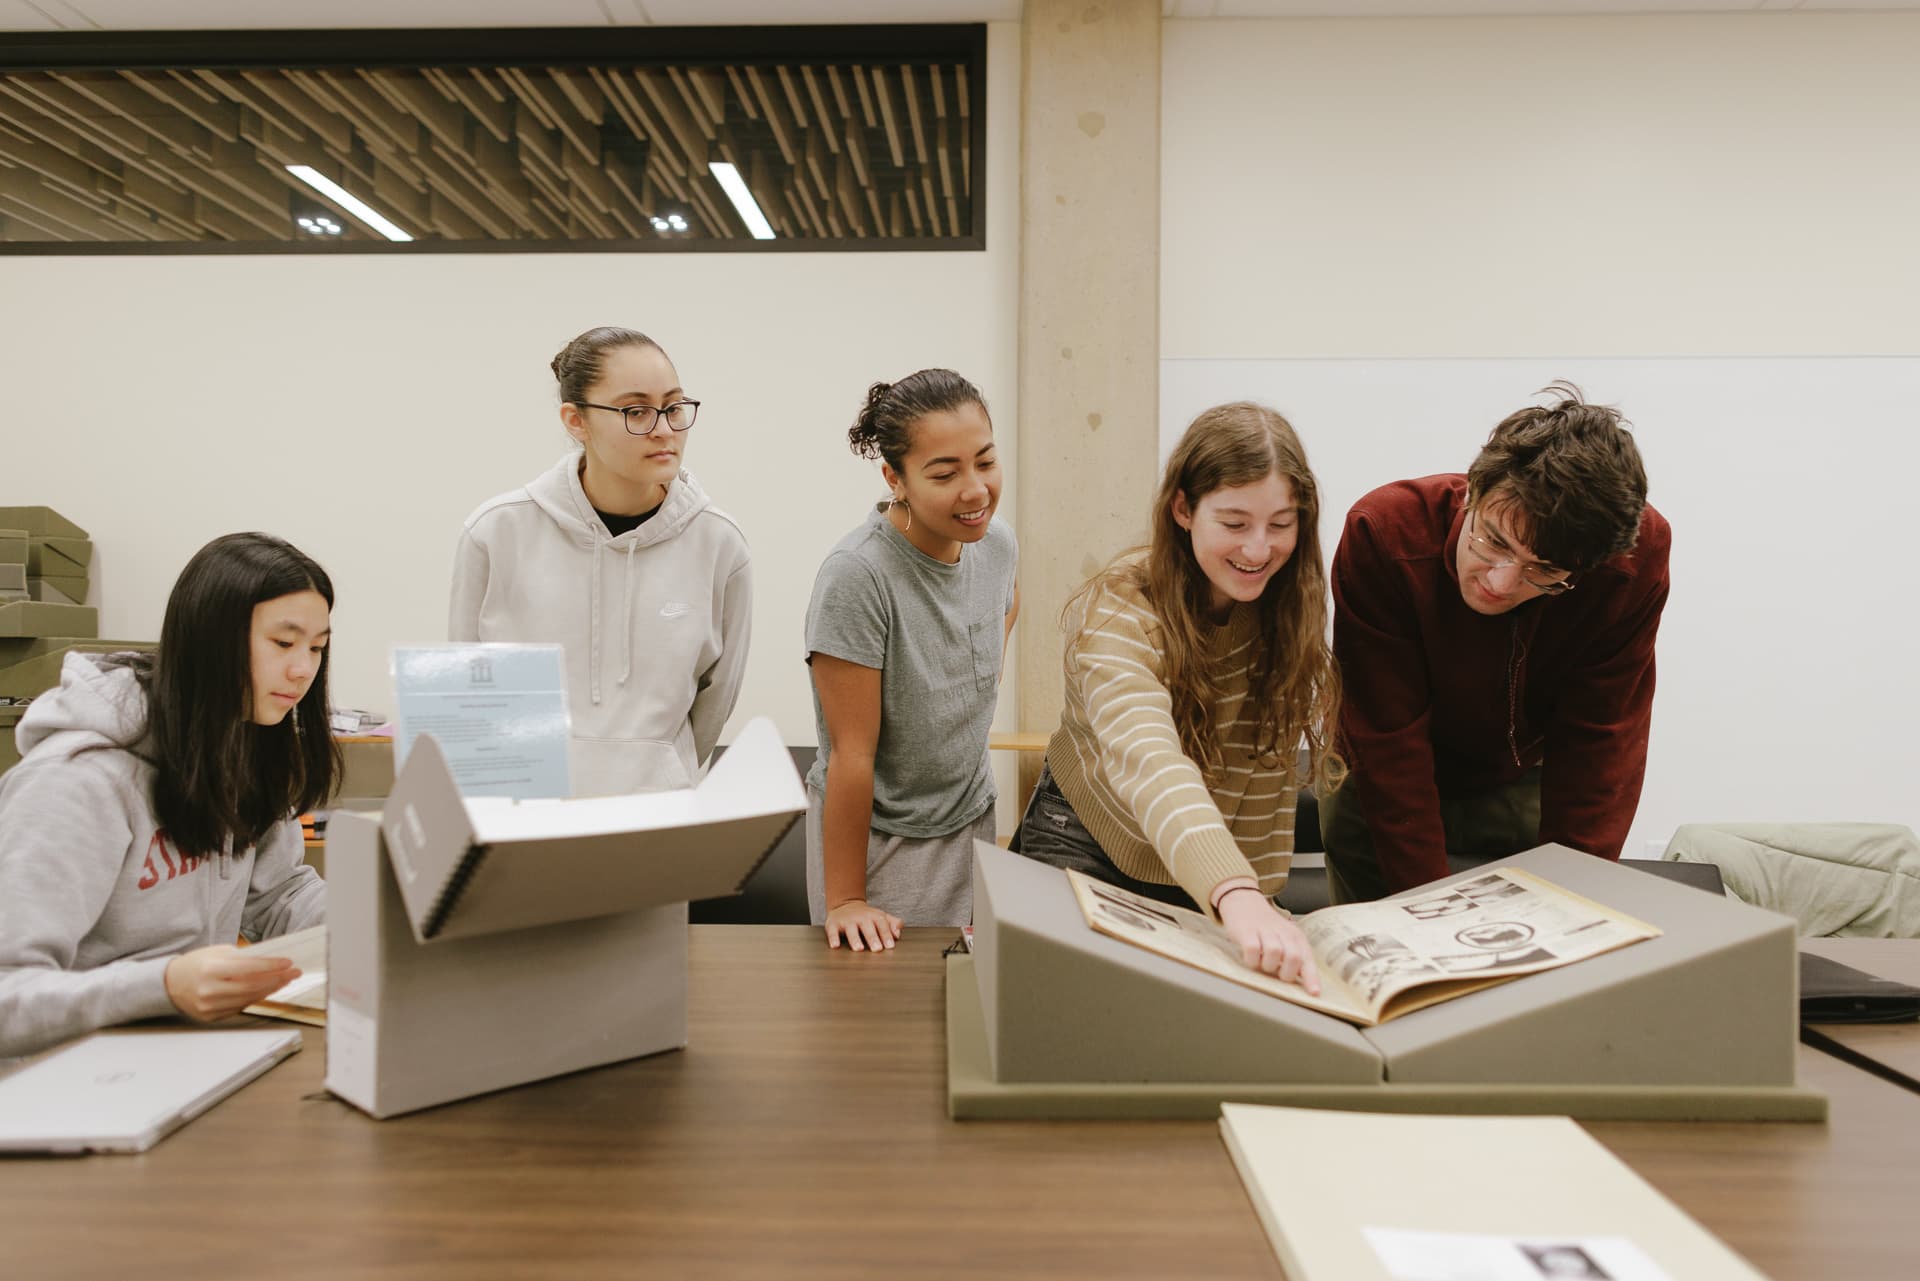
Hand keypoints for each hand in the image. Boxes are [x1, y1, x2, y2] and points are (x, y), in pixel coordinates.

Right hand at [163, 945, 297, 1022]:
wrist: (169, 983)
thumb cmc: (197, 964)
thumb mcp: (217, 952)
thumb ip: (243, 957)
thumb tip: (271, 961)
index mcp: (210, 969)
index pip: (248, 968)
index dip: (271, 966)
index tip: (288, 962)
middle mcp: (209, 990)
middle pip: (252, 986)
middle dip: (277, 979)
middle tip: (294, 972)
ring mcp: (209, 1006)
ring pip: (248, 999)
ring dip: (270, 990)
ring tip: (285, 980)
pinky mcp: (211, 1017)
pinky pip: (240, 1007)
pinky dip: (256, 998)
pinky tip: (267, 990)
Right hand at [824, 900, 902, 951]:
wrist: (845, 905)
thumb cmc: (866, 916)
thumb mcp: (881, 917)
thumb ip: (892, 924)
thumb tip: (898, 933)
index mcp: (874, 916)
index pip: (882, 925)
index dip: (886, 935)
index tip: (890, 946)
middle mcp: (860, 917)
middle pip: (867, 927)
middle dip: (873, 938)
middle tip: (877, 949)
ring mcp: (847, 921)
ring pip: (851, 930)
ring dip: (855, 939)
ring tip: (859, 949)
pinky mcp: (833, 924)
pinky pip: (832, 931)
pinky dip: (833, 938)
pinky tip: (835, 946)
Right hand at [1217, 890, 1320, 994]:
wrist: (1244, 901)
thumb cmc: (1266, 927)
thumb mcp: (1285, 939)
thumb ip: (1295, 958)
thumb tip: (1305, 984)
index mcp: (1296, 937)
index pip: (1307, 959)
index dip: (1311, 977)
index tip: (1313, 993)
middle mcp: (1283, 933)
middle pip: (1294, 957)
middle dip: (1286, 973)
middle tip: (1277, 974)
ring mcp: (1264, 931)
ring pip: (1274, 953)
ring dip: (1267, 965)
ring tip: (1262, 963)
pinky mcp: (1246, 931)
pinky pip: (1252, 950)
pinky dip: (1251, 960)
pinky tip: (1250, 958)